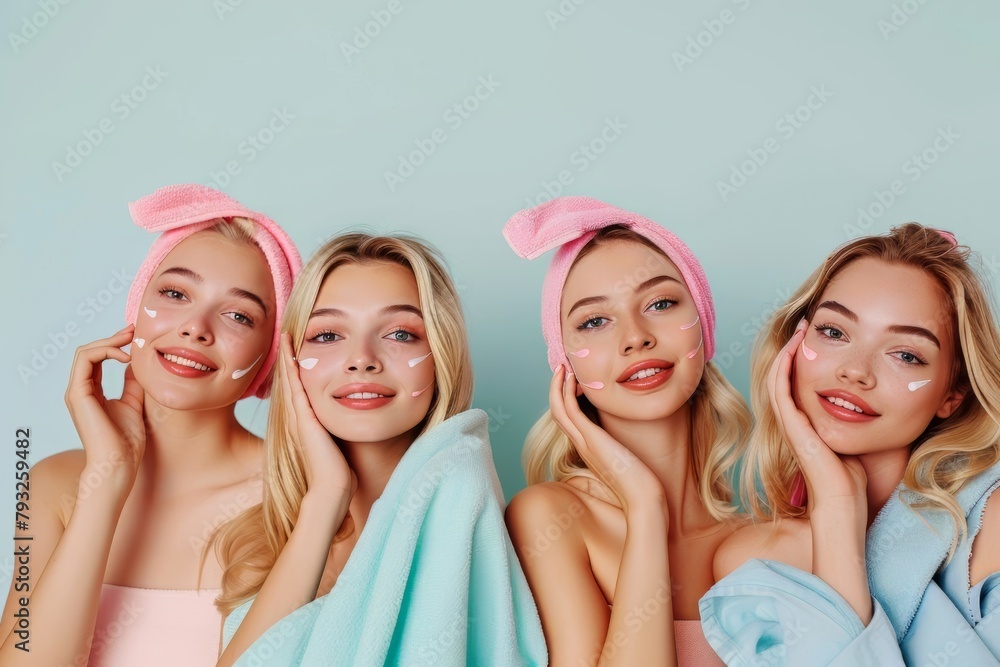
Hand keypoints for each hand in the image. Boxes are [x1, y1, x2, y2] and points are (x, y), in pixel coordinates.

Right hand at [64, 324, 145, 494]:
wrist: (119, 463)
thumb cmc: (127, 441)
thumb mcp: (134, 403)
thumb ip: (133, 383)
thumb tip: (137, 364)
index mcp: (92, 392)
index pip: (99, 359)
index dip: (116, 344)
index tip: (136, 337)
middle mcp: (81, 390)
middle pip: (90, 352)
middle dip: (112, 338)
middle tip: (133, 330)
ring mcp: (77, 392)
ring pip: (85, 352)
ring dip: (109, 341)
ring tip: (130, 339)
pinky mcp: (78, 393)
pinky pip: (85, 360)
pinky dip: (105, 351)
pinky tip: (125, 357)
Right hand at [279, 333, 356, 502]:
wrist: (332, 487)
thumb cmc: (340, 471)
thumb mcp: (340, 443)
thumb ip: (341, 431)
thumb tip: (354, 423)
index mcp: (310, 421)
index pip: (303, 388)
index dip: (299, 369)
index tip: (300, 350)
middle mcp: (301, 417)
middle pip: (293, 380)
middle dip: (290, 357)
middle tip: (286, 335)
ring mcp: (300, 417)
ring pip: (292, 380)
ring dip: (288, 357)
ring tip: (285, 336)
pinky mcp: (305, 418)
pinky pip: (296, 387)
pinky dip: (292, 369)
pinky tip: (292, 353)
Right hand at [549, 365, 664, 514]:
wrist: (643, 499)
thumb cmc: (641, 483)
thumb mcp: (627, 459)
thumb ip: (621, 446)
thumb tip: (628, 437)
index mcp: (588, 449)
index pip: (568, 420)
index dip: (565, 398)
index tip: (572, 380)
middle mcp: (581, 444)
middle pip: (558, 412)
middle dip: (557, 388)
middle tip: (561, 368)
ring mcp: (583, 442)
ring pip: (558, 409)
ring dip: (557, 386)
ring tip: (562, 368)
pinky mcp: (590, 439)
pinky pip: (570, 410)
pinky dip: (567, 392)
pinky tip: (573, 378)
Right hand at [767, 321, 866, 512]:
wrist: (843, 499)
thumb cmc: (853, 477)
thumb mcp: (856, 437)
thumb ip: (858, 418)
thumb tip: (877, 400)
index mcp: (806, 422)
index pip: (797, 382)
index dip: (803, 358)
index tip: (818, 339)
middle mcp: (794, 420)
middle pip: (784, 375)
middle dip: (794, 348)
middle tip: (806, 326)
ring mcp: (789, 422)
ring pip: (778, 377)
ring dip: (787, 351)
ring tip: (801, 331)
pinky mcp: (791, 424)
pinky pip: (780, 388)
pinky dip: (783, 366)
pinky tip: (794, 349)